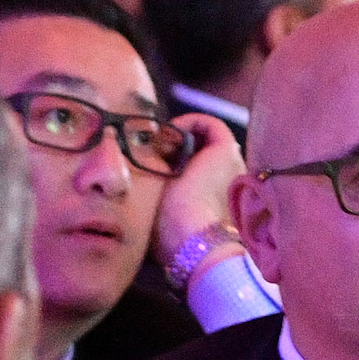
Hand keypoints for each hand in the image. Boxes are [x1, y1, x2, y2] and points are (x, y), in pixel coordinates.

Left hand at [153, 112, 245, 267]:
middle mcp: (227, 176)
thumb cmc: (173, 234)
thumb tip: (129, 186)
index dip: (171, 159)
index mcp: (215, 195)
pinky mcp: (226, 148)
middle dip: (173, 144)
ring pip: (203, 136)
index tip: (150, 161)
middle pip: (199, 149)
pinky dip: (186, 121)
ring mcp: (229, 161)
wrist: (191, 238)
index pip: (195, 167)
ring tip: (158, 142)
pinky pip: (208, 124)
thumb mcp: (161, 214)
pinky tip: (167, 132)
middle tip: (151, 149)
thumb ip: (154, 199)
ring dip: (179, 134)